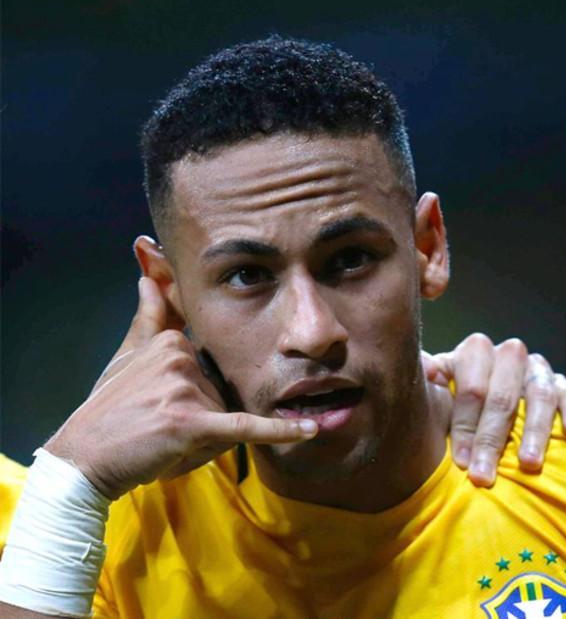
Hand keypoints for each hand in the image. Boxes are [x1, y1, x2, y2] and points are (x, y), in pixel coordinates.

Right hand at [43, 278, 316, 498]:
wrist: (82, 461)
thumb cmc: (108, 413)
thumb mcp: (126, 360)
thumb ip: (148, 319)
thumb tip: (150, 276)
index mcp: (171, 340)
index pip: (211, 369)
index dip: (194, 398)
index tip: (162, 409)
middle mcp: (180, 357)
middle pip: (221, 394)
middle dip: (202, 420)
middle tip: (158, 431)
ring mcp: (185, 389)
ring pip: (225, 417)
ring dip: (204, 440)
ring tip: (163, 444)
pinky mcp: (191, 422)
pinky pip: (245, 425)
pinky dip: (280, 430)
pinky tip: (311, 429)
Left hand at [423, 334, 565, 485]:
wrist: (479, 410)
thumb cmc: (452, 408)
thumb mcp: (433, 394)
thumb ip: (426, 382)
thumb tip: (425, 373)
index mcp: (473, 354)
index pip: (471, 387)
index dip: (465, 426)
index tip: (461, 462)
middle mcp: (508, 356)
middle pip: (502, 395)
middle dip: (491, 439)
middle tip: (484, 476)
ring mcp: (537, 369)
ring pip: (539, 394)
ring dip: (534, 431)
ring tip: (528, 464)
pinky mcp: (562, 384)